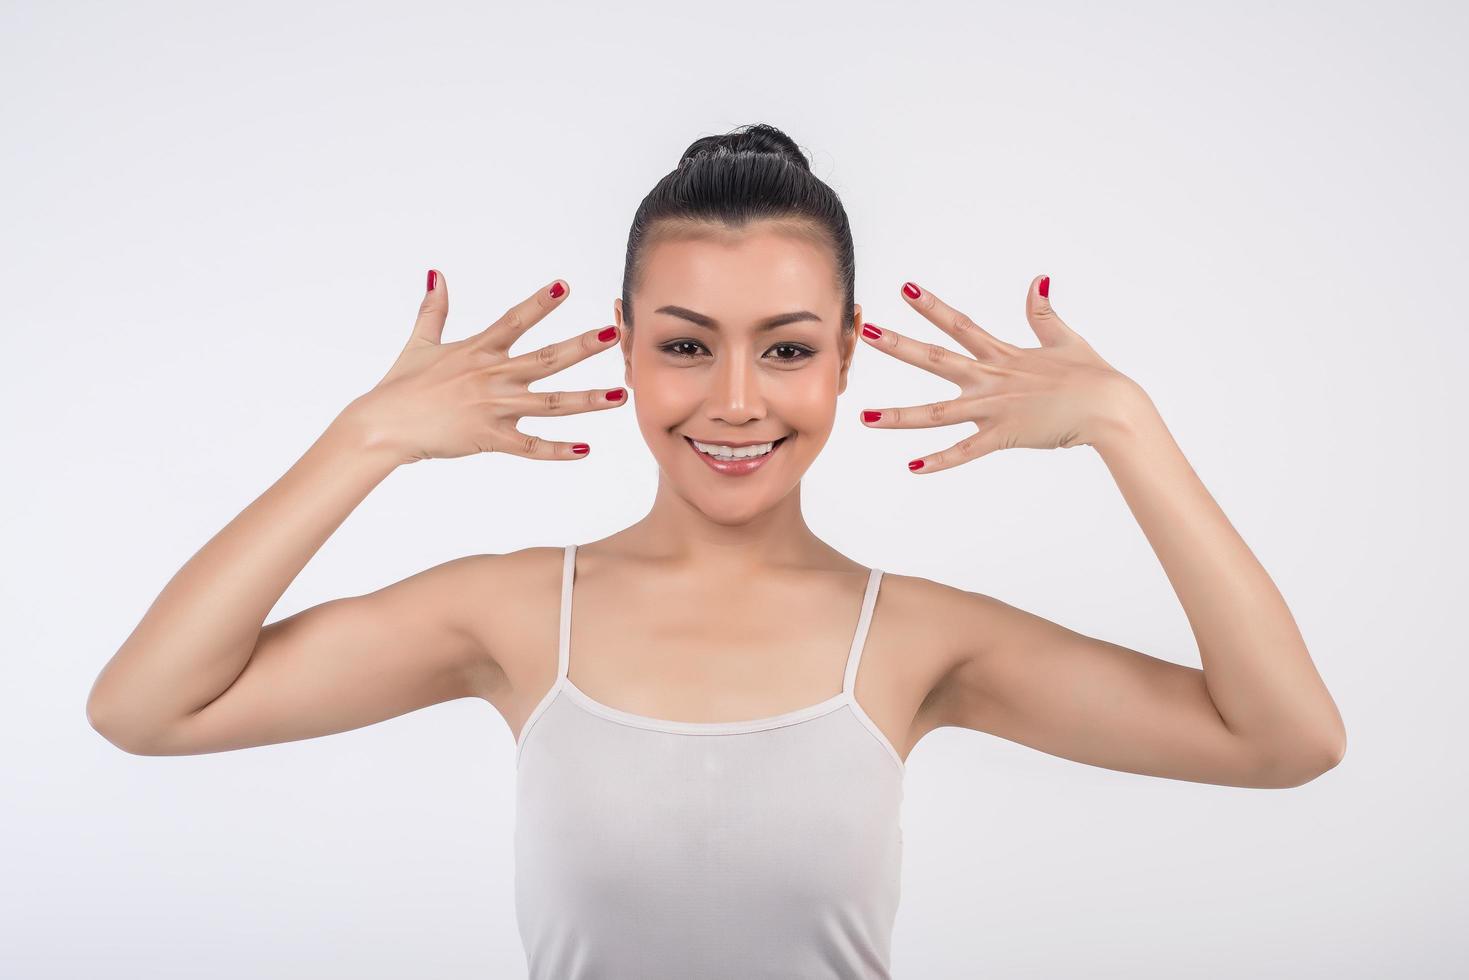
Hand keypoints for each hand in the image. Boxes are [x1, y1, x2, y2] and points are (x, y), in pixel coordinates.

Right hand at [338, 271, 627, 464]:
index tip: (565, 286)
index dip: (540, 303)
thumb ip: (434, 308)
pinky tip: (586, 450)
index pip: (515, 320)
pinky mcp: (490, 438)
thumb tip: (435, 273)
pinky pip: (530, 446)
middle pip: (546, 358)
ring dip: (588, 400)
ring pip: (550, 403)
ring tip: (620, 395)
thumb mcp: (419, 342)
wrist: (382, 425)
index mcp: (478, 350)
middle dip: (583, 346)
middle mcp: (492, 376)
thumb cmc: (400, 385)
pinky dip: (558, 450)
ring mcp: (493, 408)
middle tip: (615, 335)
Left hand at [859, 276, 1146, 472]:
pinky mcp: (1004, 435)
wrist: (1112, 408)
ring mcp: (994, 408)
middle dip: (897, 346)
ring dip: (899, 417)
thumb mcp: (1064, 338)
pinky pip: (966, 452)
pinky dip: (940, 461)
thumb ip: (1043, 313)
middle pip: (935, 359)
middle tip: (865, 332)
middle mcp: (991, 379)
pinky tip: (912, 467)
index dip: (931, 306)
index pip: (959, 324)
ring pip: (937, 413)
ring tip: (864, 417)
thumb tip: (1038, 280)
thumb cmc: (1092, 375)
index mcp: (1003, 355)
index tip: (904, 289)